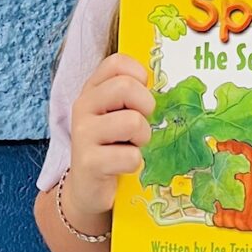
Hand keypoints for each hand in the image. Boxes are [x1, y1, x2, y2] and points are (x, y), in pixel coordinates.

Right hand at [66, 52, 155, 218]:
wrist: (87, 188)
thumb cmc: (112, 145)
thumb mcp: (118, 113)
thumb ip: (133, 95)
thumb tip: (168, 83)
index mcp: (92, 89)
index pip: (116, 62)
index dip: (138, 75)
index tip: (141, 95)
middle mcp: (83, 106)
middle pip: (126, 86)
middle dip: (145, 106)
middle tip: (139, 125)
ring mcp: (83, 134)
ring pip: (133, 122)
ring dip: (142, 138)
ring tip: (131, 146)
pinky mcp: (88, 162)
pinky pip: (131, 156)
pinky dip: (134, 163)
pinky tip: (121, 166)